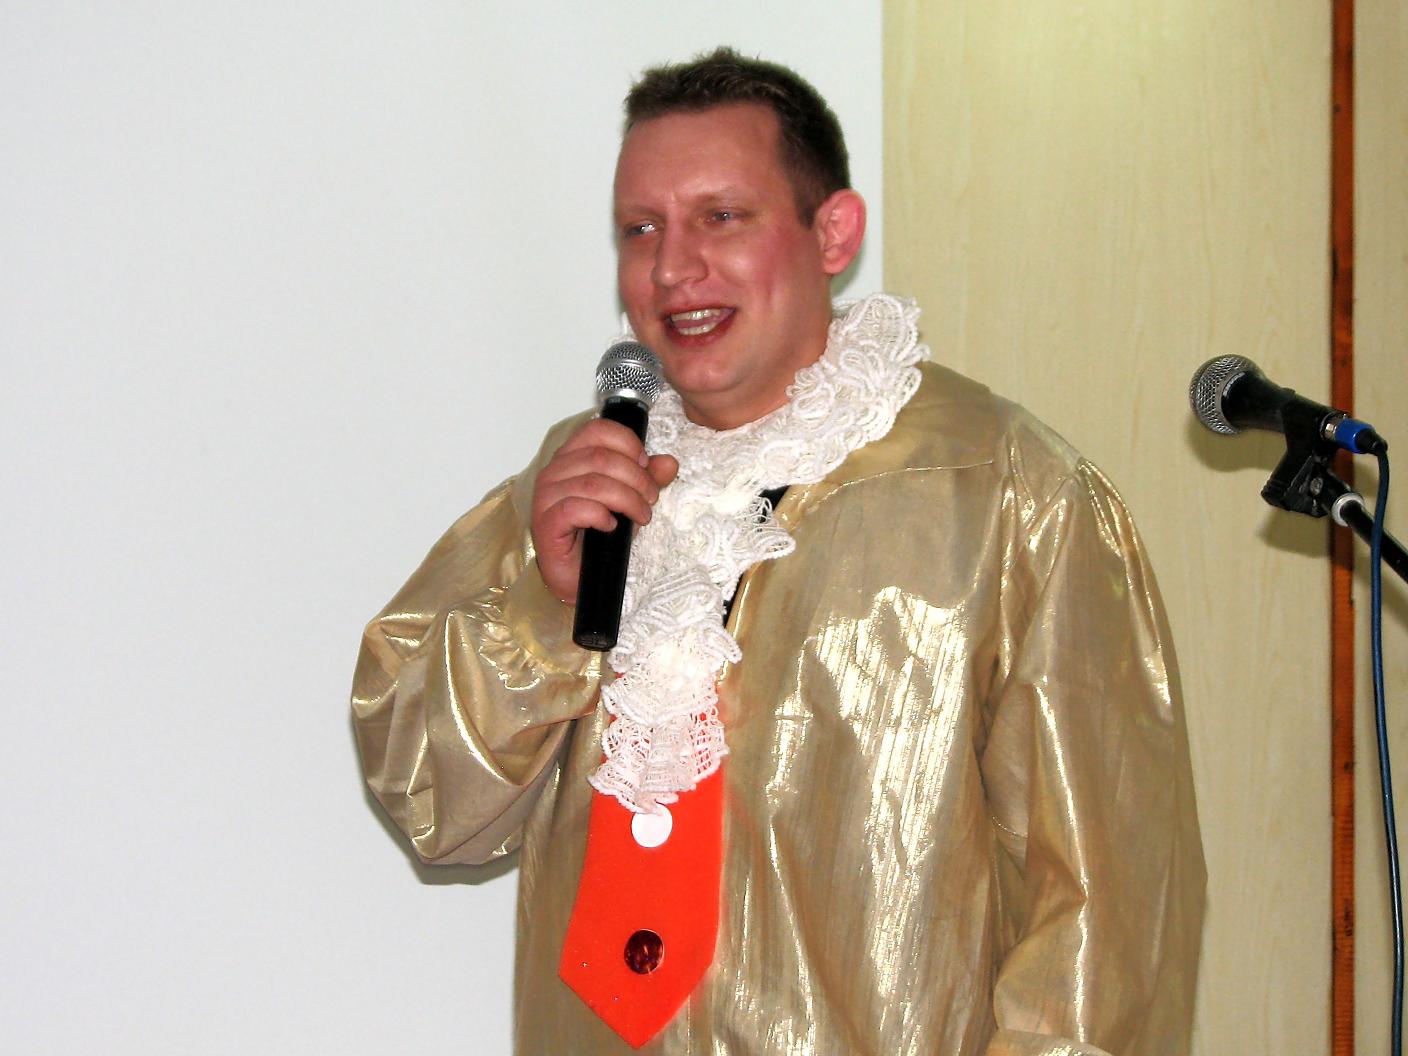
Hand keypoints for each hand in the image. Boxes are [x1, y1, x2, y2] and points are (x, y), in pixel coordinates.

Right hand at [530, 418, 678, 602]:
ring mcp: (546, 496)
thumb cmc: (599, 536)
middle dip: (636, 478)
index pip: (597, 430)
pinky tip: (611, 526)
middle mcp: (554, 471)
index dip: (627, 443)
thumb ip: (649, 479)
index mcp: (572, 456)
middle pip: (601, 457)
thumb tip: (669, 463)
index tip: (646, 465)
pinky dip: (601, 515)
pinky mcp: (546, 521)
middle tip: (651, 499)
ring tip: (641, 515)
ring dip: (627, 499)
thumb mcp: (631, 501)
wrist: (580, 577)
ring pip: (593, 483)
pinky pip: (576, 508)